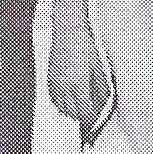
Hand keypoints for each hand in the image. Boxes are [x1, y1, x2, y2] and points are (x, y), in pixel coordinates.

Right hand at [48, 6, 107, 129]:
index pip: (84, 110)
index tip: (96, 120)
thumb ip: (101, 88)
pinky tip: (68, 103)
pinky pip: (53, 99)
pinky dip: (61, 104)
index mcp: (79, 83)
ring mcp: (55, 83)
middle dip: (82, 117)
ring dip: (71, 112)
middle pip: (72, 112)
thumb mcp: (99, 68)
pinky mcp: (49, 79)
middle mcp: (65, 85)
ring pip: (61, 107)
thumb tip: (103, 103)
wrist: (68, 32)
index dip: (91, 118)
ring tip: (80, 112)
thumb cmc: (85, 46)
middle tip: (90, 118)